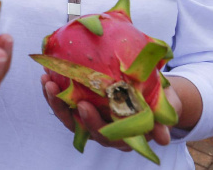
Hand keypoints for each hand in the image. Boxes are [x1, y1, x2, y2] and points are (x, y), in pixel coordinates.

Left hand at [41, 74, 182, 150]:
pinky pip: (64, 104)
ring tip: (46, 81)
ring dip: (55, 101)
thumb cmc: (158, 97)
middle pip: (82, 128)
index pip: (105, 135)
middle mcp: (105, 131)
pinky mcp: (82, 108)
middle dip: (67, 111)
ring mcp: (92, 120)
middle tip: (56, 90)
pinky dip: (55, 92)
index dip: (92, 123)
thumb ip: (163, 118)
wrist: (152, 89)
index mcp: (124, 134)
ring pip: (69, 117)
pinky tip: (47, 75)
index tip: (83, 106)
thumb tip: (163, 138)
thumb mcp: (166, 103)